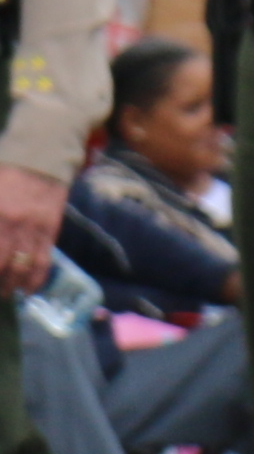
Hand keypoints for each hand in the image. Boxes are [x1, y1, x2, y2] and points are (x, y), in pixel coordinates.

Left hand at [0, 162, 59, 295]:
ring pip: (21, 268)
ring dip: (11, 286)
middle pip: (0, 265)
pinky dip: (36, 280)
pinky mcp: (49, 232)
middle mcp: (11, 226)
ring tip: (5, 293)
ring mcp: (32, 230)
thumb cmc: (5, 176)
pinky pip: (43, 262)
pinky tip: (28, 289)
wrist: (42, 160)